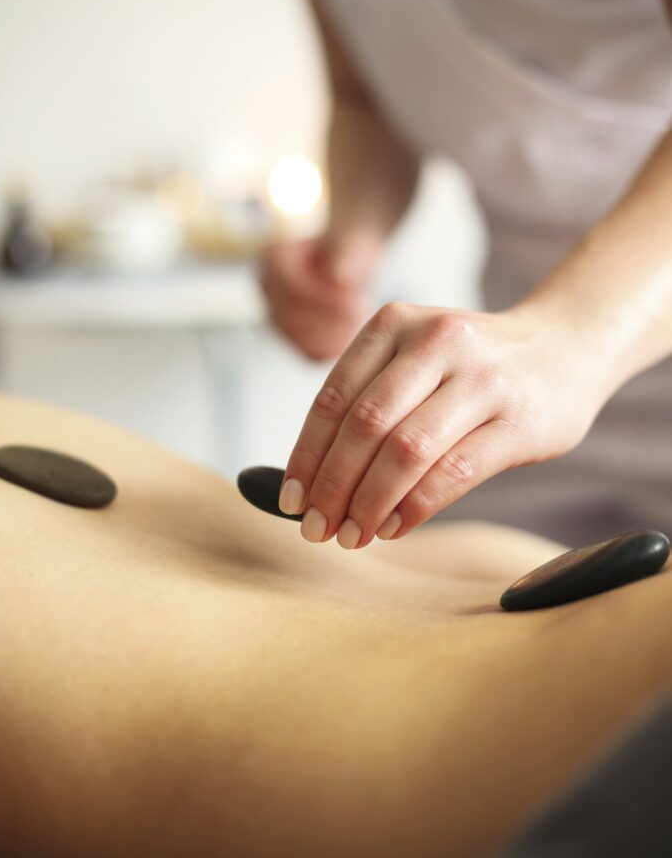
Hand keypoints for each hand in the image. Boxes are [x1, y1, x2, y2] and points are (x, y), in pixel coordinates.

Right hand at [259, 227, 382, 360]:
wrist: (349, 262)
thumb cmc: (348, 249)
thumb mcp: (353, 240)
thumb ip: (346, 251)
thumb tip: (337, 276)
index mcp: (273, 259)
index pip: (288, 286)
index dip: (322, 296)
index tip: (354, 298)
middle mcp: (268, 290)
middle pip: (292, 317)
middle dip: (332, 317)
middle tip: (361, 308)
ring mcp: (278, 317)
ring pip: (302, 340)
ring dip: (336, 332)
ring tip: (359, 315)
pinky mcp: (294, 338)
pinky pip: (312, 353)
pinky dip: (336, 346)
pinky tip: (354, 330)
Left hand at [277, 302, 609, 546]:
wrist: (566, 347)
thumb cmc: (473, 366)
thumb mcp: (415, 356)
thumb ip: (368, 400)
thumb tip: (309, 482)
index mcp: (395, 323)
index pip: (334, 397)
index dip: (306, 455)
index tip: (291, 500)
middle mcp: (436, 341)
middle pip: (365, 425)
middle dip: (332, 486)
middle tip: (316, 528)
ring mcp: (481, 379)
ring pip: (406, 451)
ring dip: (369, 503)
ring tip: (352, 535)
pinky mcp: (516, 421)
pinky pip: (453, 473)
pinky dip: (414, 508)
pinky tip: (394, 527)